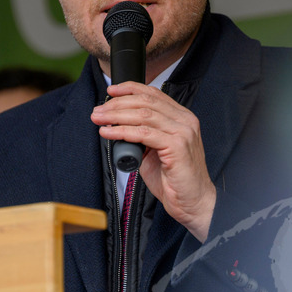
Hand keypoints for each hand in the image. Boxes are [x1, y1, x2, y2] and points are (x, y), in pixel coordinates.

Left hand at [91, 82, 215, 241]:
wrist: (192, 202)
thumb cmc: (174, 179)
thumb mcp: (156, 150)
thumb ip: (143, 135)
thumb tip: (117, 126)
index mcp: (182, 117)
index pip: (154, 94)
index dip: (130, 89)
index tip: (111, 91)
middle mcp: (185, 120)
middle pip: (146, 102)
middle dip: (117, 104)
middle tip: (98, 111)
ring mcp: (183, 132)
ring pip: (144, 115)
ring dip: (116, 116)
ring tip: (99, 119)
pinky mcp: (177, 146)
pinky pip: (144, 134)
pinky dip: (123, 131)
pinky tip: (109, 133)